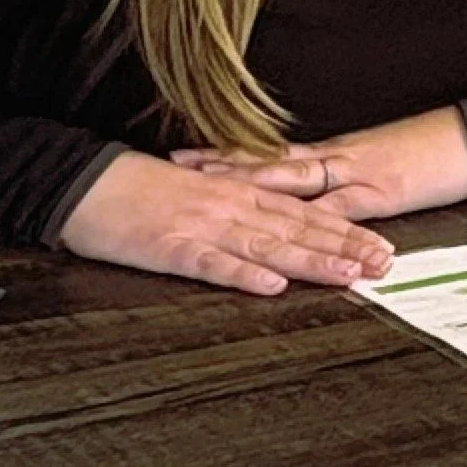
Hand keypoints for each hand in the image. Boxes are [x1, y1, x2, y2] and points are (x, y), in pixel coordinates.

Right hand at [59, 152, 393, 296]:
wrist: (84, 182)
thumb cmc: (140, 188)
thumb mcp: (203, 191)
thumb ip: (243, 207)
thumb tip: (281, 226)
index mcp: (239, 195)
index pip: (305, 214)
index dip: (347, 231)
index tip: (381, 245)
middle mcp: (230, 208)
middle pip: (298, 230)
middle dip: (344, 249)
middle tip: (382, 264)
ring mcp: (203, 227)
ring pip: (267, 245)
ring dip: (310, 261)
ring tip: (347, 274)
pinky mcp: (171, 247)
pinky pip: (211, 263)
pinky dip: (242, 273)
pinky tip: (270, 284)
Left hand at [172, 106, 466, 223]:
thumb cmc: (434, 152)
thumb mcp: (383, 165)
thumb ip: (348, 181)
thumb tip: (316, 197)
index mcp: (337, 152)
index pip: (274, 151)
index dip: (233, 152)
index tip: (193, 152)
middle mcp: (338, 158)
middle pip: (271, 159)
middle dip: (225, 163)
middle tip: (181, 163)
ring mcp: (356, 173)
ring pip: (293, 175)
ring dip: (251, 180)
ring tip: (212, 182)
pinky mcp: (379, 192)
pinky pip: (337, 207)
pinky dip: (307, 219)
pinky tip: (283, 226)